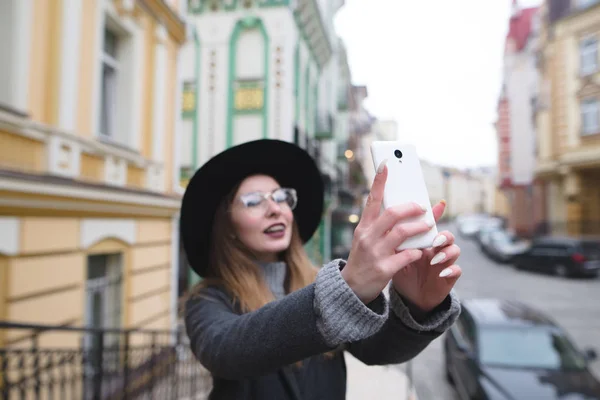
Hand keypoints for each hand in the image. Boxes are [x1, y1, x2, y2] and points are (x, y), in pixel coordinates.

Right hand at [341, 160, 433, 303]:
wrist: (352, 288)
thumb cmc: (364, 259)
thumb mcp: (366, 239)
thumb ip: (380, 225)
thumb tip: (400, 207)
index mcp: (363, 227)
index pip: (371, 200)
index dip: (379, 182)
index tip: (386, 165)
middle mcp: (368, 237)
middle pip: (392, 214)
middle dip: (412, 208)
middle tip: (422, 208)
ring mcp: (375, 253)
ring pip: (403, 233)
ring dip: (420, 228)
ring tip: (428, 227)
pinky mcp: (384, 269)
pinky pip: (408, 255)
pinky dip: (418, 251)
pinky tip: (421, 251)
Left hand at [391, 201, 461, 311]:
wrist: (409, 296)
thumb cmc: (402, 271)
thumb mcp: (395, 253)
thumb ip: (394, 239)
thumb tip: (385, 220)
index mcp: (424, 240)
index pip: (432, 223)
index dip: (436, 213)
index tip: (439, 204)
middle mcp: (436, 248)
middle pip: (447, 235)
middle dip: (444, 234)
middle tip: (435, 238)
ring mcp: (444, 262)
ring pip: (455, 250)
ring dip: (447, 252)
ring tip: (435, 258)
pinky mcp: (448, 277)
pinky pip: (456, 270)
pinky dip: (451, 270)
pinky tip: (442, 273)